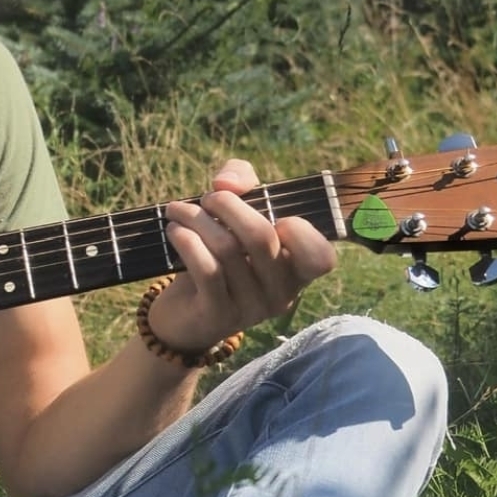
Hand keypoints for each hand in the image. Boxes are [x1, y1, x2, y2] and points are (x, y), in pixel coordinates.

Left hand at [149, 159, 336, 352]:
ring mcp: (251, 308)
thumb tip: (228, 182)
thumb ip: (241, 181)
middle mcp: (281, 292)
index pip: (321, 256)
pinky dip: (187, 241)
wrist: (184, 311)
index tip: (271, 214)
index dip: (300, 230)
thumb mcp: (236, 213)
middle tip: (208, 199)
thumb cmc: (219, 255)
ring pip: (227, 249)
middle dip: (227, 205)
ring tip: (179, 211)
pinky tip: (174, 231)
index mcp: (296, 270)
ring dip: (196, 219)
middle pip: (260, 236)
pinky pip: (206, 269)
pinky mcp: (218, 315)